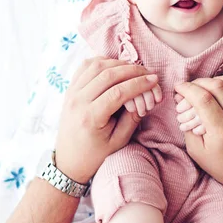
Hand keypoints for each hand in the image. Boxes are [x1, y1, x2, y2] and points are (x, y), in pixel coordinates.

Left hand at [55, 58, 160, 183]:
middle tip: (148, 73)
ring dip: (118, 63)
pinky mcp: (69, 89)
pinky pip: (85, 67)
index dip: (139, 84)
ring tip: (134, 69)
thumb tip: (145, 94)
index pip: (118, 92)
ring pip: (96, 66)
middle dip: (132, 70)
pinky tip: (115, 66)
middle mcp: (77, 101)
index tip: (154, 80)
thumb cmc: (95, 154)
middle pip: (108, 75)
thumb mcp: (118, 141)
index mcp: (90, 117)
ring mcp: (71, 93)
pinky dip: (102, 62)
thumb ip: (132, 118)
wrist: (69, 160)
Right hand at [175, 72, 222, 193]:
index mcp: (221, 131)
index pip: (202, 99)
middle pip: (217, 86)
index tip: (179, 87)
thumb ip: (188, 127)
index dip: (187, 89)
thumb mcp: (197, 152)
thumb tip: (184, 104)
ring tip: (206, 87)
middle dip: (199, 82)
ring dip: (215, 80)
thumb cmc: (222, 165)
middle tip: (191, 87)